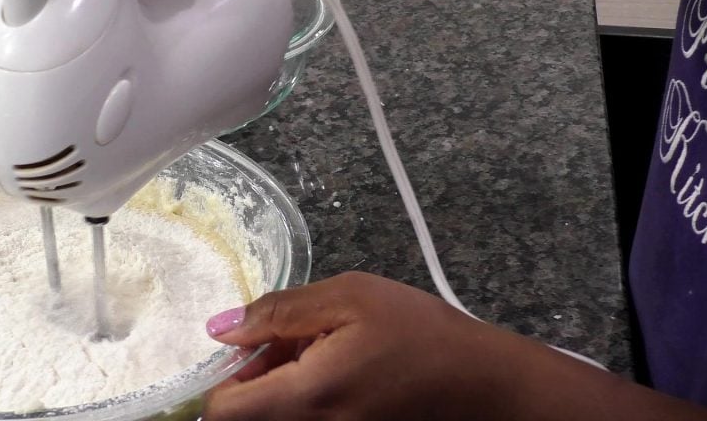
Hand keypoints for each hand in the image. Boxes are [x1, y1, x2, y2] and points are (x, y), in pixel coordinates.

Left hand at [202, 272, 511, 420]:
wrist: (486, 386)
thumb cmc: (423, 335)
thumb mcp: (350, 298)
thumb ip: (278, 312)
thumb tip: (220, 329)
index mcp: (307, 399)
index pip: (221, 412)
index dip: (223, 375)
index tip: (252, 346)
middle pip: (244, 420)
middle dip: (252, 382)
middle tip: (289, 344)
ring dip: (277, 392)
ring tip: (316, 356)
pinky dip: (303, 404)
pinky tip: (333, 377)